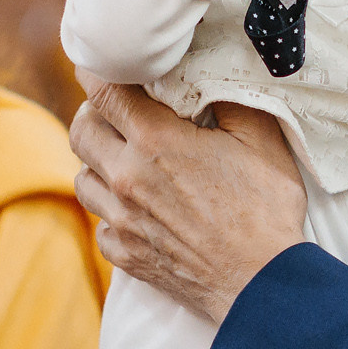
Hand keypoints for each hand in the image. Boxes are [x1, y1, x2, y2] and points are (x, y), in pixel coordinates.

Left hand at [70, 86, 306, 323]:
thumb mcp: (261, 140)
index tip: (101, 63)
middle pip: (80, 131)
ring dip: (98, 163)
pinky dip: (113, 212)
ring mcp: (122, 221)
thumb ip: (230, 98)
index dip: (97, 70)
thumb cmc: (267, 212)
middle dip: (94, 114)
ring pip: (83, 179)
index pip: (103, 91)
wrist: (262, 285)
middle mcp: (127, 178)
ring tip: (126, 160)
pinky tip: (139, 208)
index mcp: (155, 141)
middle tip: (119, 113)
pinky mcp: (126, 255)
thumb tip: (210, 69)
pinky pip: (101, 225)